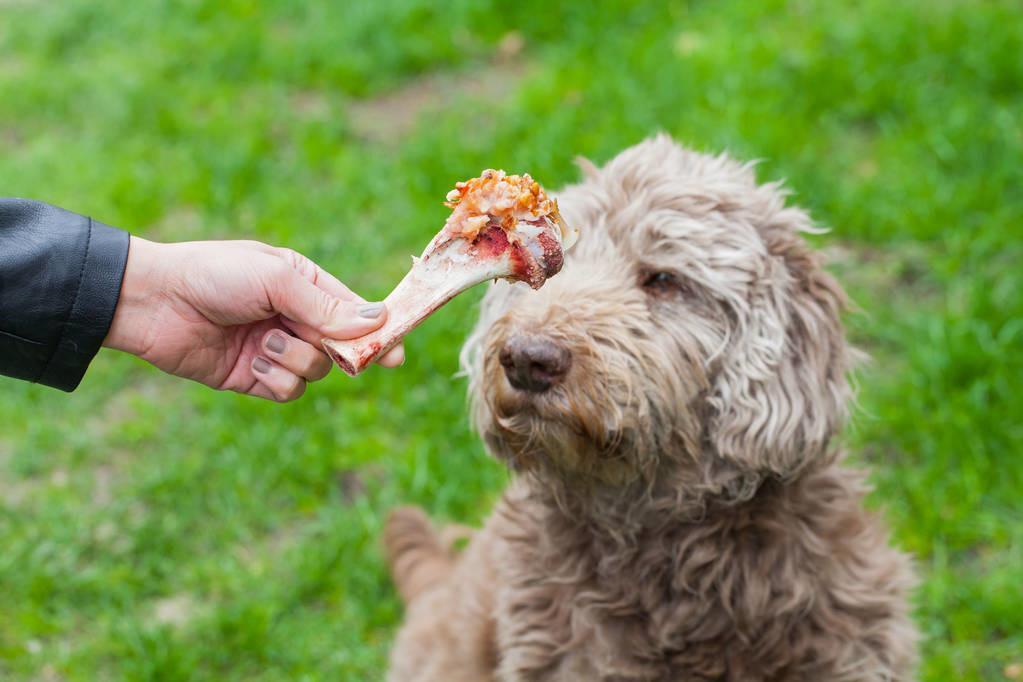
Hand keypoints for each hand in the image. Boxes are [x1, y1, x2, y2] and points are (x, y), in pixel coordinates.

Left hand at [104, 237, 403, 400]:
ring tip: (265, 342)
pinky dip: (276, 379)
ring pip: (317, 371)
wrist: (153, 303)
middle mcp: (295, 317)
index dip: (380, 333)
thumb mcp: (276, 281)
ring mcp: (276, 348)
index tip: (398, 353)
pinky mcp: (255, 378)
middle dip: (337, 350)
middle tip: (331, 350)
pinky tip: (252, 361)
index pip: (355, 312)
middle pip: (343, 347)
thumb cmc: (214, 276)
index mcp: (306, 284)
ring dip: (296, 359)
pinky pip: (289, 391)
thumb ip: (325, 306)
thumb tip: (377, 321)